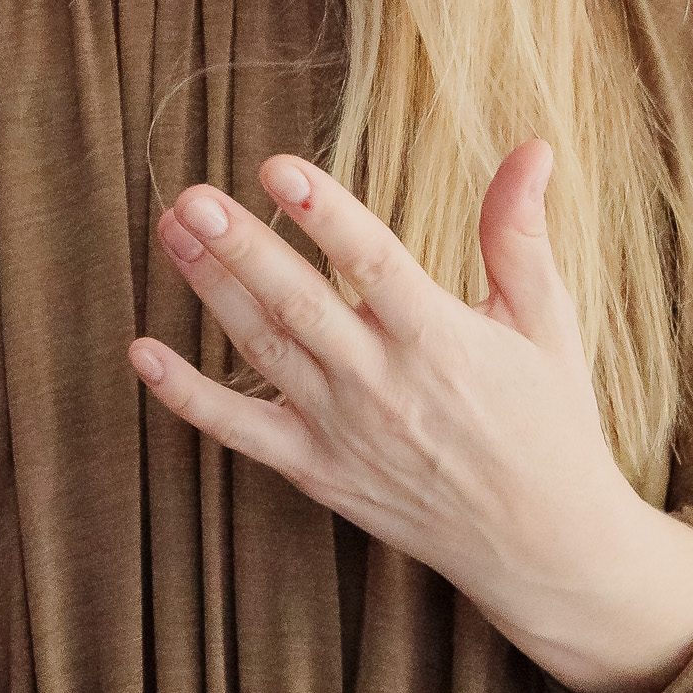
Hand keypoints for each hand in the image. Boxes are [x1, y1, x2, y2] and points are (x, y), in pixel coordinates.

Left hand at [130, 143, 692, 692]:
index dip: (323, 213)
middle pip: (299, 304)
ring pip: (263, 350)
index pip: (371, 262)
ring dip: (211, 290)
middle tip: (192, 195)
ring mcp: (343, 430)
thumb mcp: (546, 322)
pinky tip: (143, 355)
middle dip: (241, 247)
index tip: (277, 167)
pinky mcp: (317, 470)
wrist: (543, 545)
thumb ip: (520, 234)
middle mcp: (383, 383)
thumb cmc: (550, 422)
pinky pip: (240, 432)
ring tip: (172, 230)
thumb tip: (534, 146)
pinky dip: (188, 398)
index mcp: (440, 338)